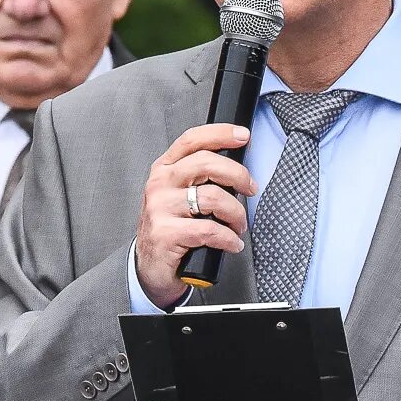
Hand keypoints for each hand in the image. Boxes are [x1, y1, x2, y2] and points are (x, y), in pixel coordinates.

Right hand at [133, 122, 252, 309]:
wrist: (150, 267)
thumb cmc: (171, 229)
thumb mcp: (179, 197)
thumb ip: (200, 179)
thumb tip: (237, 169)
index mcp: (165, 169)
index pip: (192, 140)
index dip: (220, 133)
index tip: (243, 136)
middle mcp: (160, 184)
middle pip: (207, 163)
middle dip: (239, 175)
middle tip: (251, 189)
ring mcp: (161, 208)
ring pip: (213, 198)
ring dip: (236, 214)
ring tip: (238, 225)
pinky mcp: (166, 233)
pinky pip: (210, 230)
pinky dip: (229, 238)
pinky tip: (232, 243)